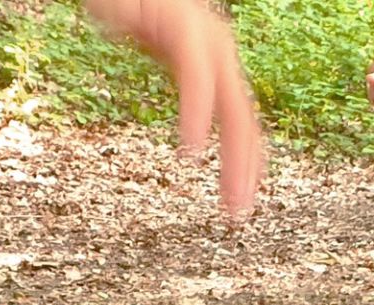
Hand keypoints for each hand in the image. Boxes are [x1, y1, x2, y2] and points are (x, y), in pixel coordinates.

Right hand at [83, 0, 265, 217]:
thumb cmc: (126, 1)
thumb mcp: (151, 46)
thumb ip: (171, 73)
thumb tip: (175, 108)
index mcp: (213, 60)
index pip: (241, 120)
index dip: (247, 162)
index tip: (243, 200)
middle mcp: (217, 49)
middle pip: (244, 121)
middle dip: (247, 171)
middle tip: (240, 214)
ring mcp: (204, 38)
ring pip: (231, 107)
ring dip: (235, 158)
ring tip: (230, 196)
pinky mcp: (183, 27)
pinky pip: (196, 79)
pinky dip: (197, 117)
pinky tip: (192, 149)